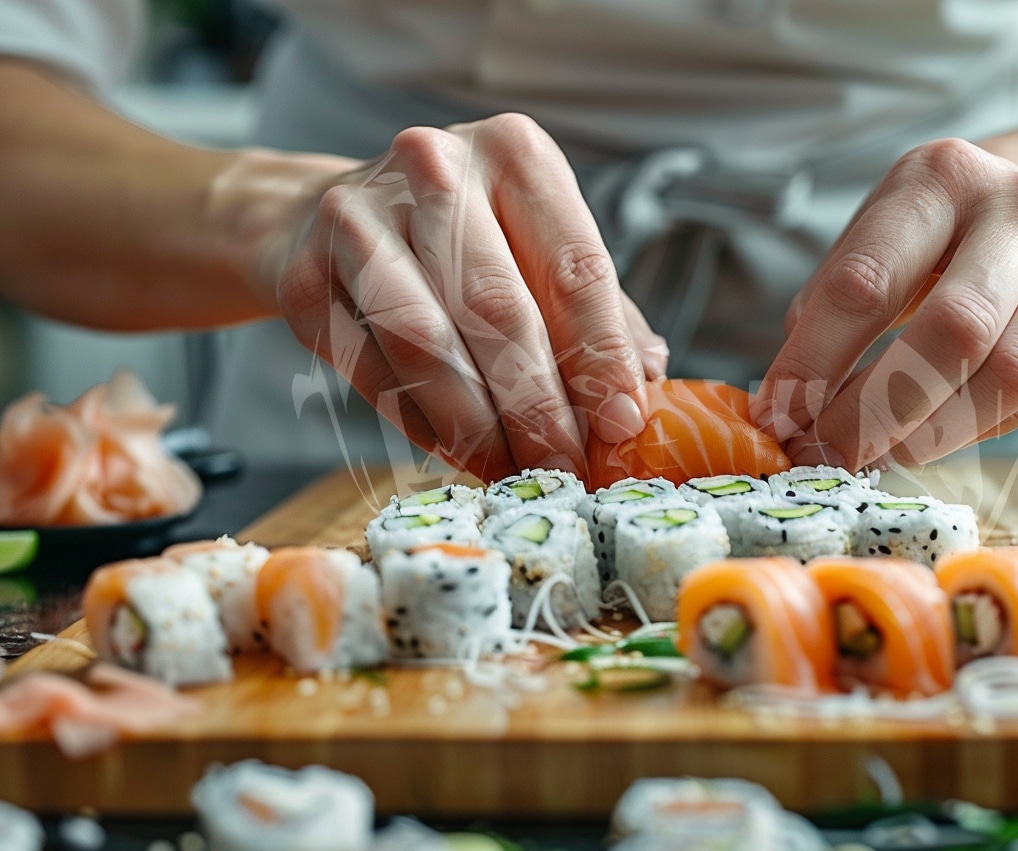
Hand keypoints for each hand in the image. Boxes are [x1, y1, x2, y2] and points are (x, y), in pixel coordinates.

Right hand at [270, 114, 667, 481]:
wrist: (322, 217)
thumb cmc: (461, 243)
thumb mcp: (540, 253)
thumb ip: (601, 315)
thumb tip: (651, 385)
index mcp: (515, 153)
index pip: (575, 268)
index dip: (602, 358)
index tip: (621, 425)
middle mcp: (434, 167)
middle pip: (499, 311)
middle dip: (538, 407)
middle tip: (564, 467)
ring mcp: (358, 215)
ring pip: (428, 344)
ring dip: (476, 426)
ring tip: (510, 472)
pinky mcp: (306, 273)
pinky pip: (373, 369)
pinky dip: (421, 423)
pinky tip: (456, 452)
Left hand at [753, 138, 1017, 468]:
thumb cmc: (939, 241)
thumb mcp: (876, 245)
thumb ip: (829, 316)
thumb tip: (785, 411)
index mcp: (942, 177)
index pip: (866, 282)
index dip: (814, 363)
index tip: (778, 418)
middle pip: (951, 332)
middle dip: (875, 414)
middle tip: (826, 458)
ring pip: (1011, 375)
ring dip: (932, 434)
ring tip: (878, 457)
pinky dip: (988, 428)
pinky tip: (946, 431)